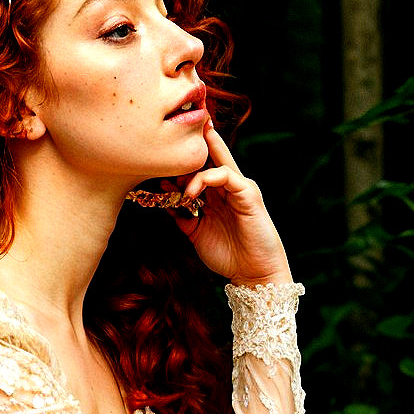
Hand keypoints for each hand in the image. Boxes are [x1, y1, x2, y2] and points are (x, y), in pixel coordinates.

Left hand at [156, 122, 290, 286]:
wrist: (253, 274)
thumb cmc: (228, 255)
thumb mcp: (197, 233)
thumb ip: (184, 216)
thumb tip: (165, 202)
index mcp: (219, 193)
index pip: (202, 167)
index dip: (183, 162)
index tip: (159, 162)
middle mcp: (230, 186)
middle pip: (210, 156)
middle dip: (192, 147)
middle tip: (170, 140)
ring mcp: (240, 188)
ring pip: (216, 161)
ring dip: (192, 169)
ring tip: (176, 184)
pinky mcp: (248, 194)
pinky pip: (226, 175)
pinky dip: (206, 179)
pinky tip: (190, 192)